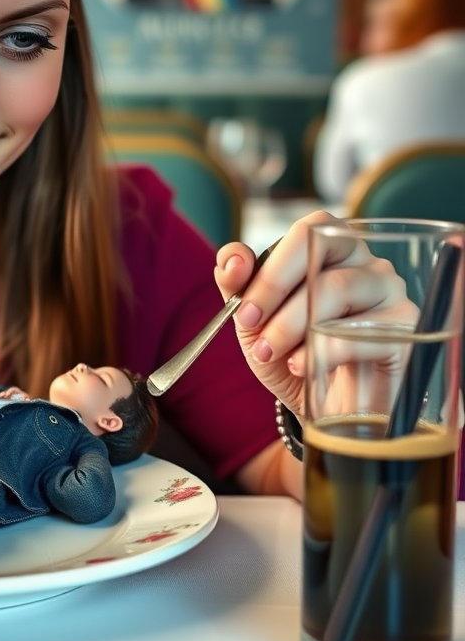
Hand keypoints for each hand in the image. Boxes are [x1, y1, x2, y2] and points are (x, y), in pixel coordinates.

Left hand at [214, 211, 416, 416]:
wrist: (327, 410)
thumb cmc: (293, 356)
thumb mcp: (254, 324)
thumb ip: (237, 285)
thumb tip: (233, 258)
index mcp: (332, 250)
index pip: (308, 230)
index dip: (271, 266)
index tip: (242, 309)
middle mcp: (367, 263)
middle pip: (322, 250)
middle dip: (275, 289)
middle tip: (251, 327)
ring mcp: (392, 293)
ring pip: (337, 288)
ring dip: (292, 324)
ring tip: (272, 354)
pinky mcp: (408, 329)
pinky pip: (363, 330)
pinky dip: (323, 350)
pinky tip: (303, 367)